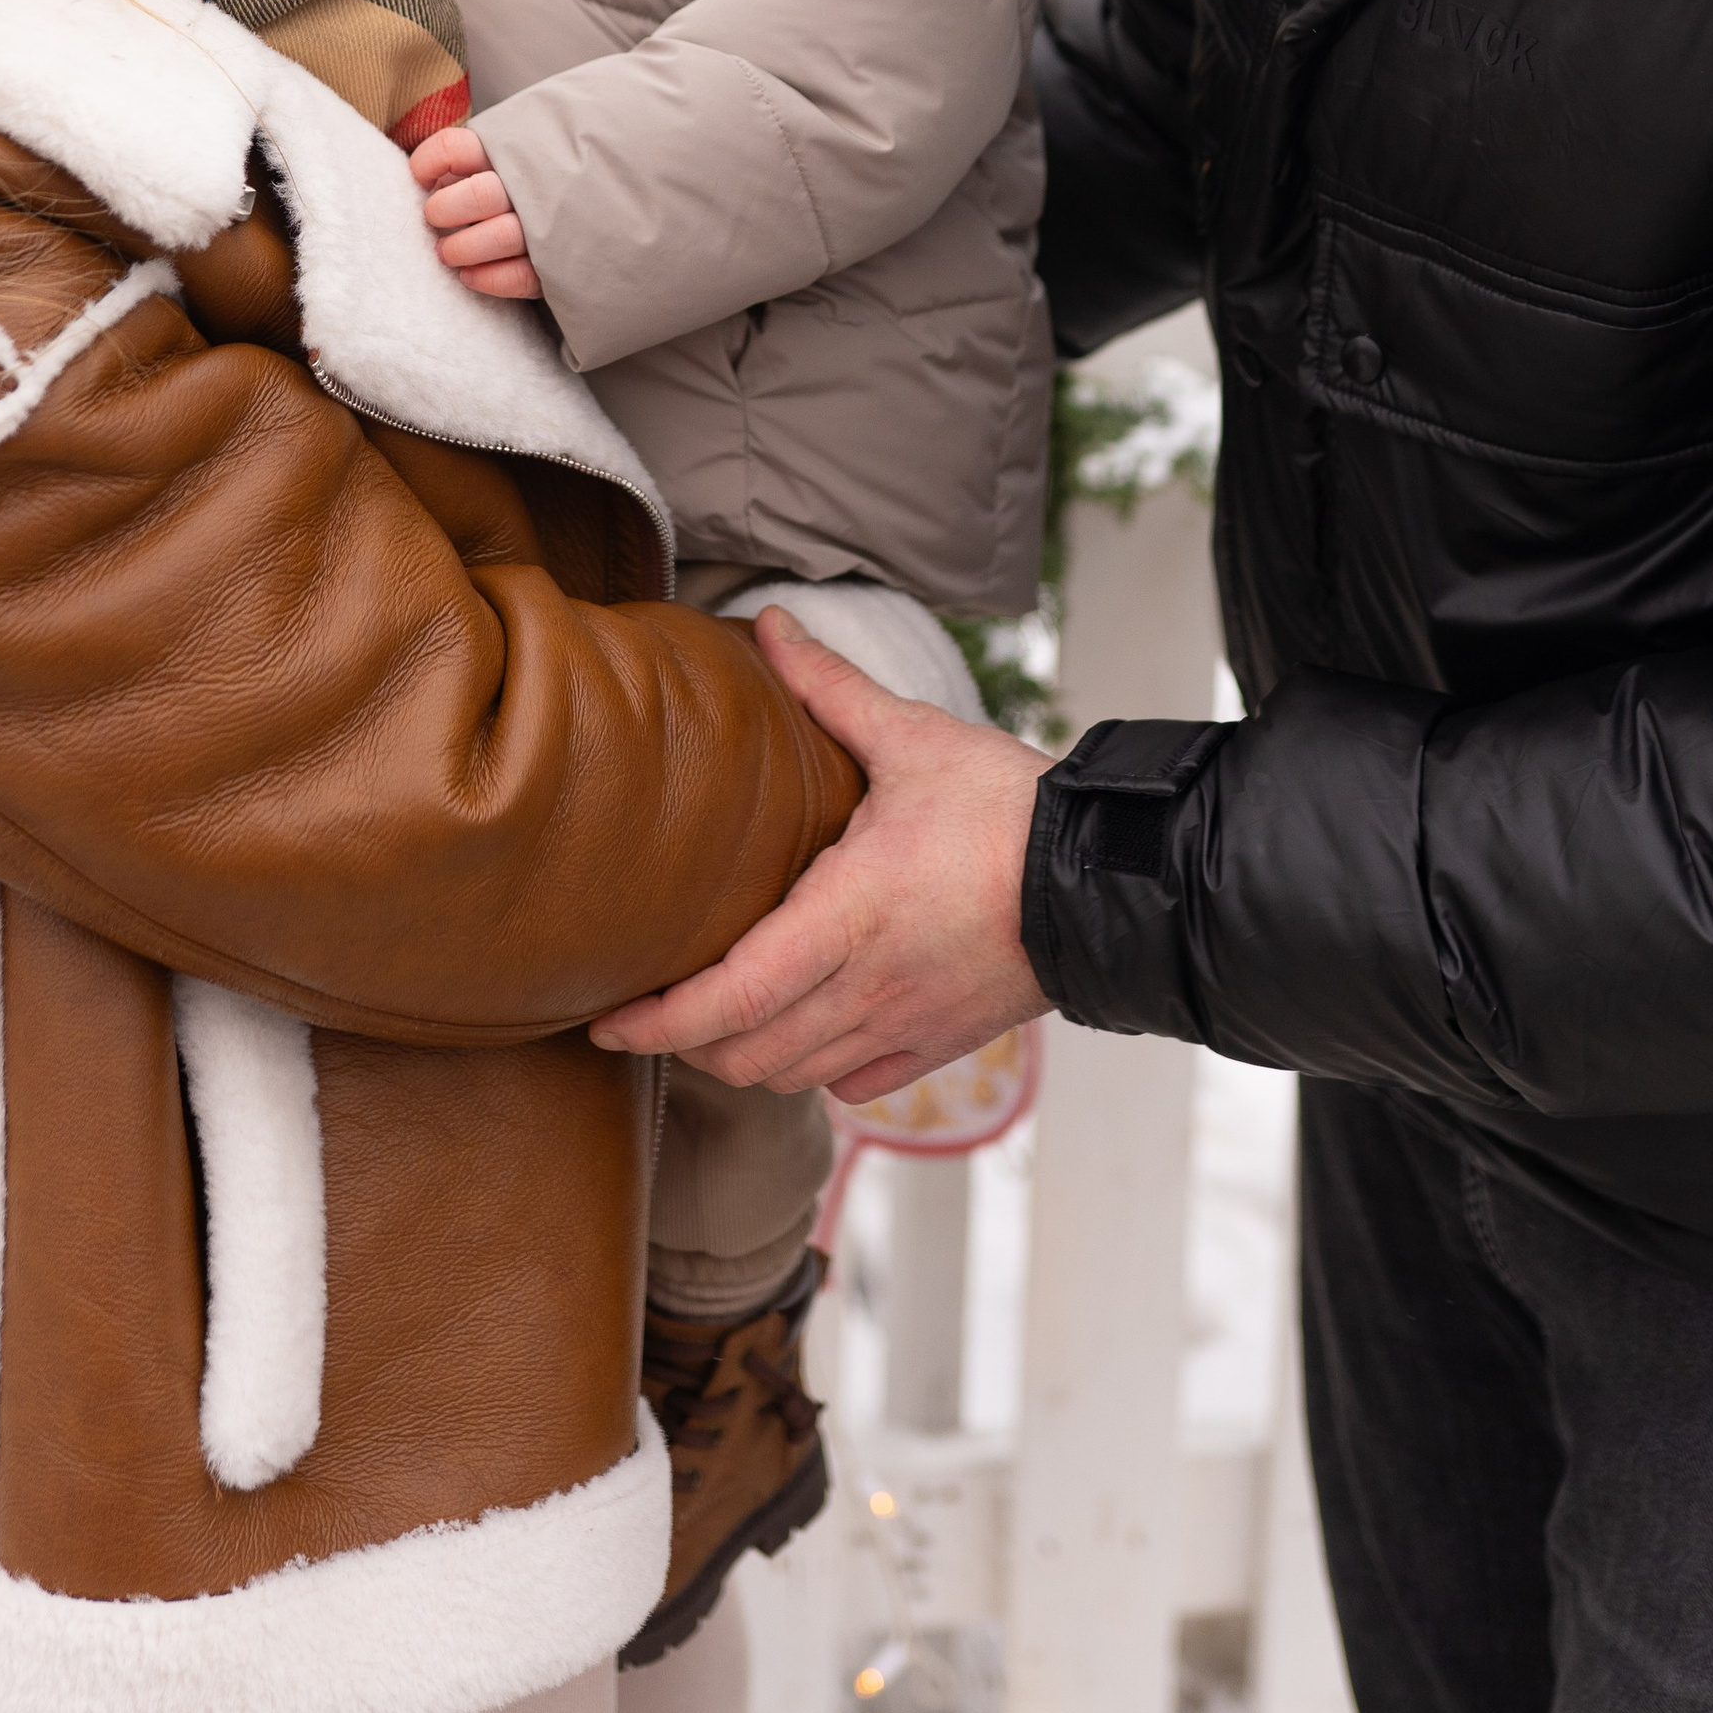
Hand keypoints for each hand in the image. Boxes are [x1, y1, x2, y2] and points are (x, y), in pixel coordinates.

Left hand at [408, 122, 544, 301]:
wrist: (608, 196)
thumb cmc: (534, 176)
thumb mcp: (507, 152)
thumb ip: (468, 160)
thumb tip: (427, 184)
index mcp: (509, 149)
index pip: (456, 148)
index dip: (429, 163)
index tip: (423, 179)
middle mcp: (530, 183)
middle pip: (479, 195)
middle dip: (444, 211)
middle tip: (437, 219)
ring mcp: (548, 223)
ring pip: (500, 237)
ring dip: (463, 249)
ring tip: (448, 253)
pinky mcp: (557, 263)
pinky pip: (520, 276)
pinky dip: (489, 278)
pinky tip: (470, 275)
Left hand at [590, 608, 1050, 1100]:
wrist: (1106, 878)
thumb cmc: (1008, 808)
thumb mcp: (912, 738)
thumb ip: (829, 688)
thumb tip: (769, 626)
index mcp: (846, 918)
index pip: (726, 1000)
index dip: (654, 1022)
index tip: (605, 1017)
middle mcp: (867, 988)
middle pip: (744, 1057)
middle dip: (682, 1046)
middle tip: (645, 1011)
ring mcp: (904, 1027)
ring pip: (792, 1079)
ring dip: (740, 1059)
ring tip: (709, 1021)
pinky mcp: (939, 1046)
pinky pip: (853, 1086)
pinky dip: (810, 1071)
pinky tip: (799, 1033)